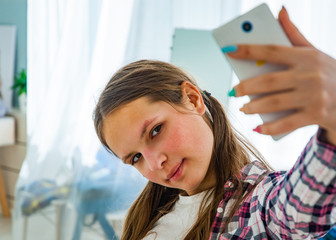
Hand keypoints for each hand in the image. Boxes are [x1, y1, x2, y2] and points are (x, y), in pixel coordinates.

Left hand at [228, 7, 335, 145]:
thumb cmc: (327, 73)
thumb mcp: (314, 52)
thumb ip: (295, 34)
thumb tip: (280, 11)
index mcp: (307, 56)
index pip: (272, 50)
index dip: (248, 50)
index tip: (228, 50)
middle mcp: (311, 74)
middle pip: (269, 80)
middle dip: (246, 86)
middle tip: (233, 91)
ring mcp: (314, 96)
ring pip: (275, 102)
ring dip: (254, 107)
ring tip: (242, 108)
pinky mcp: (316, 114)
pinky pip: (287, 123)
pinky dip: (270, 127)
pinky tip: (257, 128)